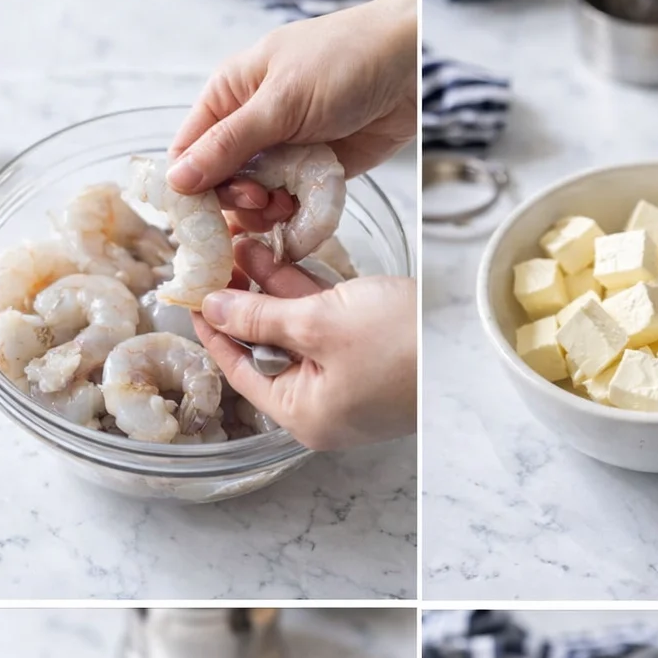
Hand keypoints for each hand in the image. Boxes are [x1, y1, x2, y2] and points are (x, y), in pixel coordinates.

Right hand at [167, 0, 416, 224]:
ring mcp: (282, 152)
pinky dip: (294, 216)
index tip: (207, 213)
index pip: (188, 152)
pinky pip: (290, 206)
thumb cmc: (342, 62)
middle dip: (236, 202)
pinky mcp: (312, 174)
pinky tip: (304, 211)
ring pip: (255, 202)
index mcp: (228, 97)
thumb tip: (176, 182)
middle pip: (220, 184)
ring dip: (266, 213)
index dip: (190, 187)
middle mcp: (250, 127)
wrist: (408, 67)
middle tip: (262, 200)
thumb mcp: (277, 103)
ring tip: (287, 203)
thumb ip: (228, 145)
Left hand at [193, 240, 415, 449]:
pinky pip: (325, 327)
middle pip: (265, 350)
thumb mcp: (319, 324)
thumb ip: (259, 316)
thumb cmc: (399, 345)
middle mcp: (321, 404)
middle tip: (215, 258)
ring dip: (270, 290)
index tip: (189, 292)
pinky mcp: (368, 357)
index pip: (239, 371)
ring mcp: (346, 381)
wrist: (468, 346)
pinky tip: (281, 256)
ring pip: (295, 332)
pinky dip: (304, 294)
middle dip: (240, 301)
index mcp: (302, 414)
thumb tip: (212, 310)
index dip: (211, 329)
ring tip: (243, 243)